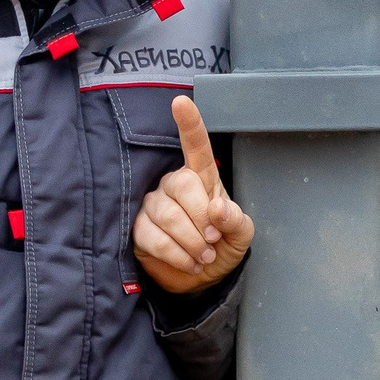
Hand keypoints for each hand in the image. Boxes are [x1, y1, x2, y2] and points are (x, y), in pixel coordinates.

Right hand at [133, 96, 254, 293]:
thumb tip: (217, 209)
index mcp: (202, 177)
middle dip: (202, 220)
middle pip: (182, 186)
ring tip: (204, 256)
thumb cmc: (222, 245)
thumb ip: (235, 219)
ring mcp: (153, 203)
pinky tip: (189, 263)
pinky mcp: (138, 227)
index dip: (189, 124)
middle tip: (213, 241)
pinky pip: (154, 238)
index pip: (195, 146)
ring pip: (167, 216)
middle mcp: (174, 184)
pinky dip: (177, 256)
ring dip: (192, 243)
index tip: (180, 102)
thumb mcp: (241, 233)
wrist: (201, 277)